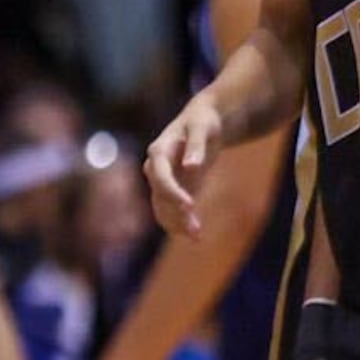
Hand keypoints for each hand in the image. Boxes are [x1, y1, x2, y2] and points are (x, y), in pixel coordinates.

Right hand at [145, 94, 227, 238]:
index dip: (172, 192)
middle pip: (160, 196)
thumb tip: (191, 166)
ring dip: (177, 223)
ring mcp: (162, 180)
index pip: (160, 176)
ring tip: (198, 237)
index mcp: (159, 151)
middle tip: (196, 232)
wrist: (201, 121)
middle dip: (176, 214)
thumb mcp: (203, 128)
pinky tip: (195, 236)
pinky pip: (171, 209)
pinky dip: (180, 222)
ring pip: (163, 207)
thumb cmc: (203, 121)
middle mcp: (155, 168)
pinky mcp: (173, 188)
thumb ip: (197, 146)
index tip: (190, 205)